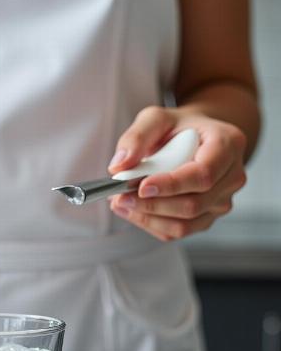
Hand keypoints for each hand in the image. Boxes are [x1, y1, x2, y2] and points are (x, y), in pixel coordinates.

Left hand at [108, 106, 246, 240]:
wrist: (191, 140)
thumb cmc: (176, 128)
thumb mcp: (154, 119)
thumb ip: (136, 137)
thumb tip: (118, 166)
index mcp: (227, 144)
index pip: (204, 175)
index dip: (172, 185)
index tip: (141, 187)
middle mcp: (231, 177)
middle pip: (193, 204)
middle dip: (151, 204)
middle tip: (119, 196)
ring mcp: (221, 202)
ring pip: (184, 224)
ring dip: (147, 217)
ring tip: (120, 203)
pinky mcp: (206, 218)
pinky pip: (176, 231)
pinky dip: (150, 224)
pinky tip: (131, 210)